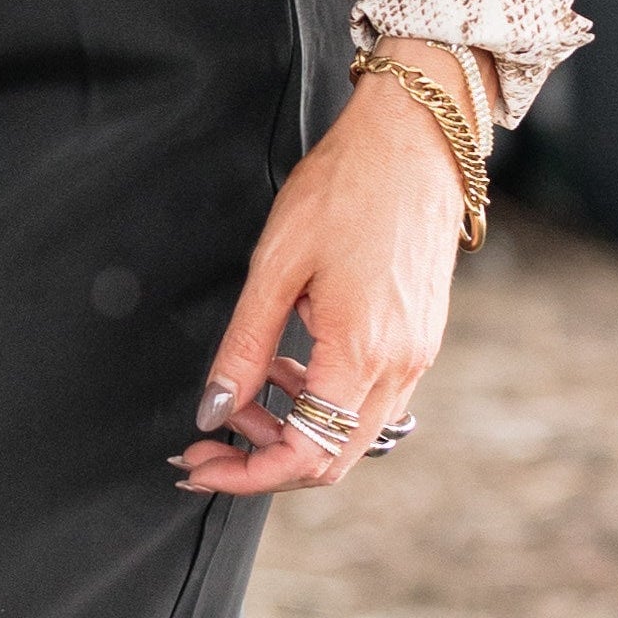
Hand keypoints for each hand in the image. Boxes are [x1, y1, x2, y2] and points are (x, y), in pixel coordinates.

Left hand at [176, 43, 486, 497]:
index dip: (246, 475)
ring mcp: (418, 357)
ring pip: (353, 435)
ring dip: (292, 430)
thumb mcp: (275, 267)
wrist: (414, 143)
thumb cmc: (342, 191)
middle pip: (332, 460)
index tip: (196, 465)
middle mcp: (401, 368)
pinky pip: (370, 400)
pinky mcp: (420, 341)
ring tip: (241, 393)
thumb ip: (244, 347)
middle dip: (262, 463)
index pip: (306, 455)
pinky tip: (286, 367)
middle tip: (204, 446)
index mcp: (363, 354)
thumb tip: (213, 411)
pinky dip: (323, 402)